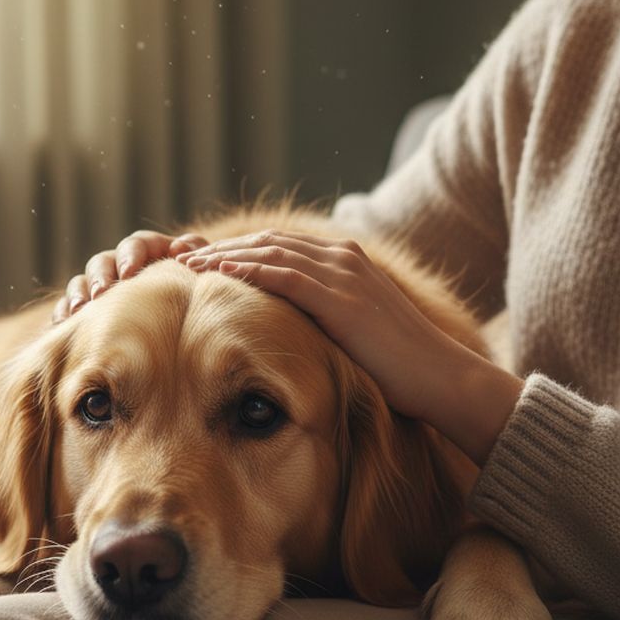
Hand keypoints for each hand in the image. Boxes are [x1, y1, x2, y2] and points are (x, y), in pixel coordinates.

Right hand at [53, 230, 207, 321]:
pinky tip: (64, 326)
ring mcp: (101, 289)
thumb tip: (179, 249)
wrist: (186, 335)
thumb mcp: (202, 274)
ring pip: (82, 283)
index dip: (131, 255)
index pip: (137, 244)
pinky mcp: (86, 313)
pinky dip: (64, 315)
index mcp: (150, 253)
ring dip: (79, 294)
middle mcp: (120, 267)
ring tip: (80, 310)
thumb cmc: (196, 297)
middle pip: (103, 261)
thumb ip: (196, 254)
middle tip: (103, 293)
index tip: (130, 273)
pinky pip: (67, 308)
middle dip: (101, 275)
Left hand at [177, 230, 522, 464]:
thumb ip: (324, 318)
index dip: (235, 249)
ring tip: (186, 263)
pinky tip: (218, 274)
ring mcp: (343, 273)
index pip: (277, 246)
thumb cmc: (399, 366)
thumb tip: (289, 333)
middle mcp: (342, 257)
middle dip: (220, 247)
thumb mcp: (355, 331)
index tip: (198, 258)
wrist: (440, 377)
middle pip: (266, 242)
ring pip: (269, 252)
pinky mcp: (341, 296)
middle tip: (179, 252)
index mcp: (345, 261)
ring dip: (223, 255)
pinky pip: (284, 275)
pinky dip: (248, 270)